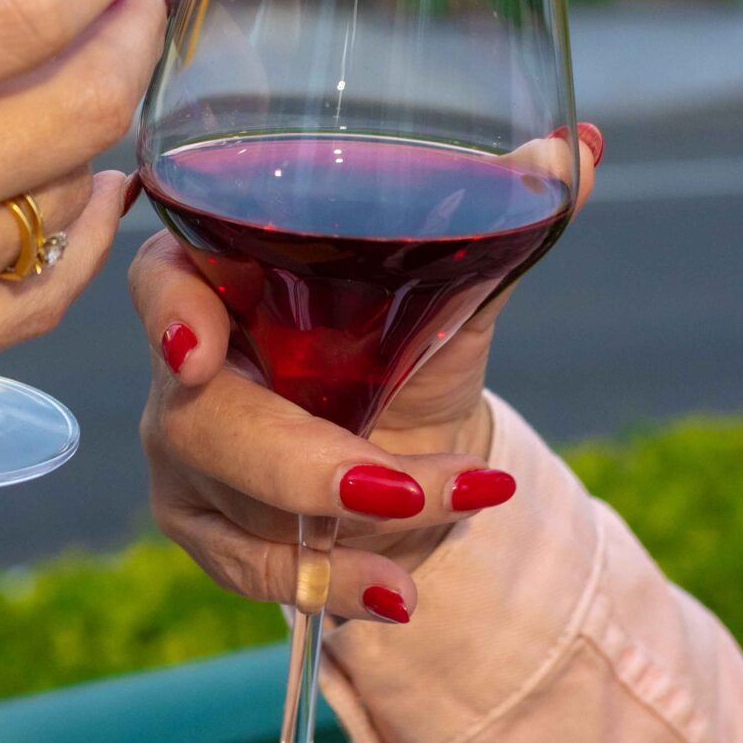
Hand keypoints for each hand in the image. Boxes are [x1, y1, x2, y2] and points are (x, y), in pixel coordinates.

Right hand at [133, 127, 600, 621]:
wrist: (421, 450)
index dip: (169, 313)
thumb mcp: (455, 291)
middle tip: (392, 486)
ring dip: (345, 526)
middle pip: (206, 419)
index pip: (163, 279)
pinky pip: (247, 568)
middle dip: (302, 464)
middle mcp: (186, 364)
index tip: (201, 351)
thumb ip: (499, 221)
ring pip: (233, 500)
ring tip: (448, 514)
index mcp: (226, 277)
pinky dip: (328, 584)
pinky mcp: (203, 526)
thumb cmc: (411, 347)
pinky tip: (394, 592)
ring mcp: (186, 451)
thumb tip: (579, 149)